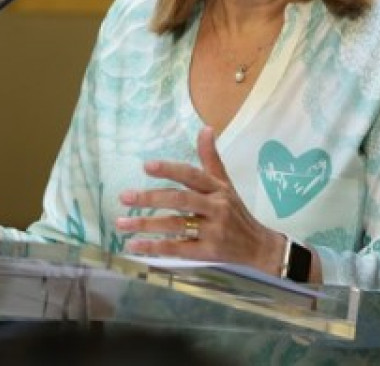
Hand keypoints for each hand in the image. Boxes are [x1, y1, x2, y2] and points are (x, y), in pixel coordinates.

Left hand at [115, 126, 285, 274]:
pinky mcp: (208, 253)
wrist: (258, 246)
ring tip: (121, 223)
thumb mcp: (226, 183)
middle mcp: (216, 208)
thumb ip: (211, 158)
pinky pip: (178, 248)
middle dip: (150, 198)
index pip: (192, 175)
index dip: (170, 169)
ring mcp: (212, 231)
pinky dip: (155, 247)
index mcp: (218, 189)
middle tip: (124, 197)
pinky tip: (135, 245)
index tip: (146, 166)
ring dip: (146, 224)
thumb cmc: (236, 212)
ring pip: (175, 225)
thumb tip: (205, 128)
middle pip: (180, 200)